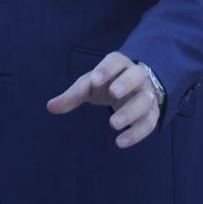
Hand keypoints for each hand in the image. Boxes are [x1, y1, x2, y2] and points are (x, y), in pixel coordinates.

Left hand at [46, 51, 161, 147]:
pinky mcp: (152, 112)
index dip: (106, 69)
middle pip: (137, 75)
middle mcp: (137, 77)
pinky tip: (120, 142)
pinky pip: (149, 122)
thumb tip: (50, 107)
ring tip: (113, 124)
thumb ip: (72, 95)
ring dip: (131, 112)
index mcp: (119, 65)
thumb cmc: (105, 84)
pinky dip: (136, 133)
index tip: (94, 80)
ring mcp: (147, 94)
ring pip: (145, 100)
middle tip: (113, 93)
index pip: (116, 61)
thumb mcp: (88, 86)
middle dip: (126, 83)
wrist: (130, 90)